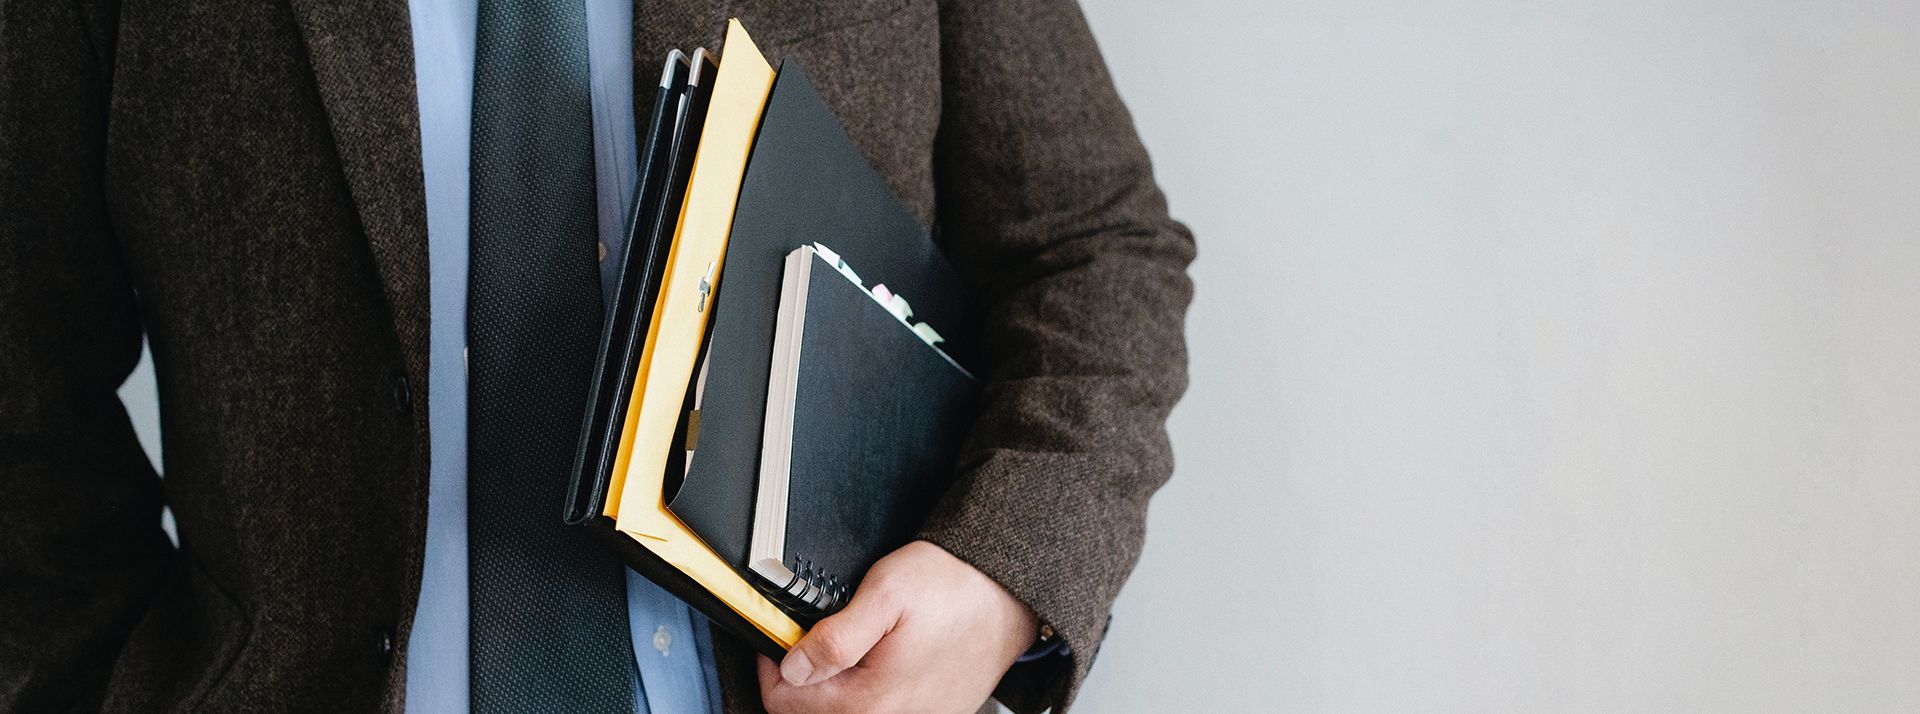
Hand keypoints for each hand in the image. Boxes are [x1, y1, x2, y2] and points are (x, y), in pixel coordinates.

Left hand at [757, 540, 1039, 713]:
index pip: (787, 703)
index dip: (775, 665)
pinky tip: (878, 662)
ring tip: (849, 647)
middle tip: (814, 638)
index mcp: (873, 700)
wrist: (1009, 591)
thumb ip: (834, 638)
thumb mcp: (884, 595)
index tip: (784, 638)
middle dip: (805, 678)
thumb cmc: (953, 586)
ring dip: (834, 687)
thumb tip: (793, 668)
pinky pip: (883, 711)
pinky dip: (867, 692)